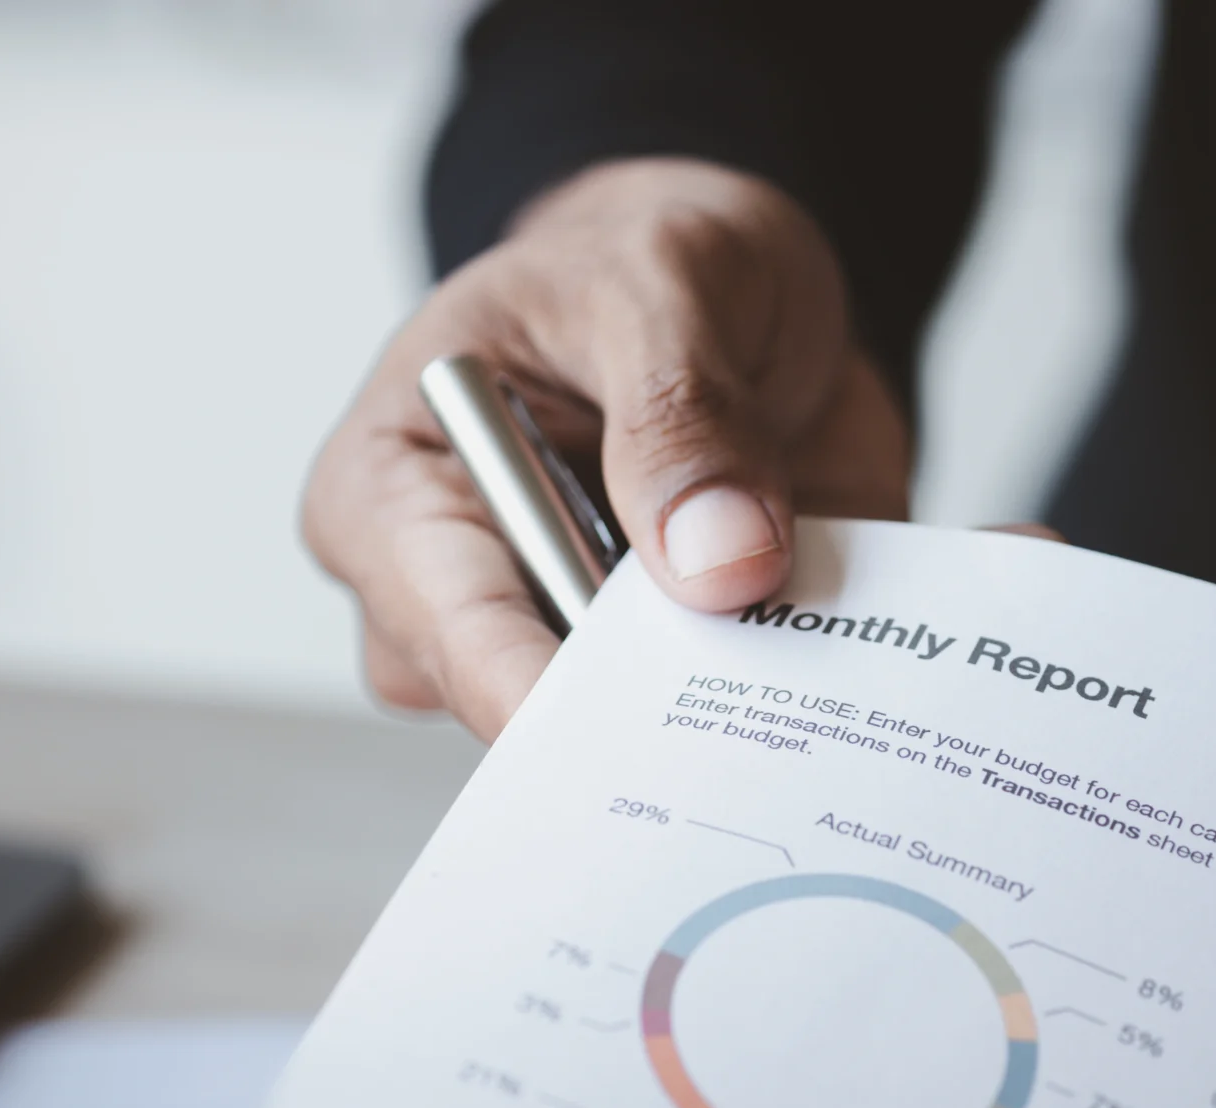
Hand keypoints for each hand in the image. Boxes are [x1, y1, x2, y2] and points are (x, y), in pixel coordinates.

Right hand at [304, 158, 911, 738]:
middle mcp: (456, 596)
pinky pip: (708, 724)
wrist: (729, 288)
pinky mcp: (652, 670)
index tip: (641, 732)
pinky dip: (772, 696)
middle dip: (641, 717)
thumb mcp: (664, 280)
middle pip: (525, 712)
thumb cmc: (635, 260)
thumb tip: (718, 562)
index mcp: (393, 490)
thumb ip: (682, 411)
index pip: (448, 630)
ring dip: (718, 707)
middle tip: (749, 693)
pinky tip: (823, 659)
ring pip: (623, 738)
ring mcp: (555, 644)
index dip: (540, 694)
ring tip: (798, 653)